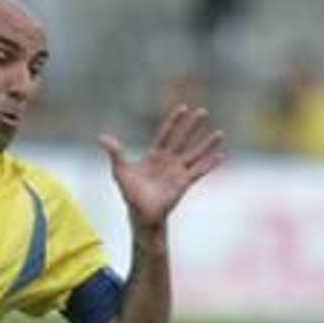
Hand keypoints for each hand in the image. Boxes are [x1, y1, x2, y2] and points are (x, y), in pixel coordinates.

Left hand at [98, 105, 225, 233]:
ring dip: (207, 144)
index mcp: (154, 155)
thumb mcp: (120, 171)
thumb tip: (102, 137)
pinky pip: (199, 171)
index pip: (166, 134)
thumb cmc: (130, 194)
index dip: (174, 122)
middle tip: (203, 111)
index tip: (183, 108)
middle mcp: (168, 161)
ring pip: (195, 154)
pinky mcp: (184, 183)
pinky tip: (221, 156)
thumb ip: (115, 153)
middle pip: (183, 139)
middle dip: (192, 126)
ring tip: (220, 133)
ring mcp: (178, 172)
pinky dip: (210, 164)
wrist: (141, 214)